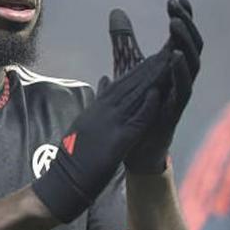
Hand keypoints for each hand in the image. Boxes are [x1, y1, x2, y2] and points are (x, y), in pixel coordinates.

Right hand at [32, 47, 174, 222]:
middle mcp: (103, 111)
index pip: (121, 82)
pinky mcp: (117, 141)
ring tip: (166, 64)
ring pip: (134, 97)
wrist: (62, 179)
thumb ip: (97, 101)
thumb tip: (105, 78)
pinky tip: (157, 95)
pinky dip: (146, 107)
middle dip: (149, 68)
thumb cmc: (74, 156)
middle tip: (166, 50)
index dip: (138, 69)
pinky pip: (135, 121)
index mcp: (97, 107)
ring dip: (151, 80)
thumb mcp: (85, 121)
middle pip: (129, 84)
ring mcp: (109, 124)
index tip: (153, 56)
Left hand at [109, 0, 202, 173]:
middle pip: (192, 46)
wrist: (134, 146)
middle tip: (175, 6)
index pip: (181, 38)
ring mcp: (178, 94)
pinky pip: (183, 89)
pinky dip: (180, 71)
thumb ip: (124, 42)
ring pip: (192, 64)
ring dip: (185, 43)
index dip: (183, 18)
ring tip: (174, 24)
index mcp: (170, 67)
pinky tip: (173, 55)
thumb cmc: (137, 108)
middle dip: (186, 24)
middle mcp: (179, 78)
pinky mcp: (173, 111)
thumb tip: (116, 12)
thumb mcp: (127, 68)